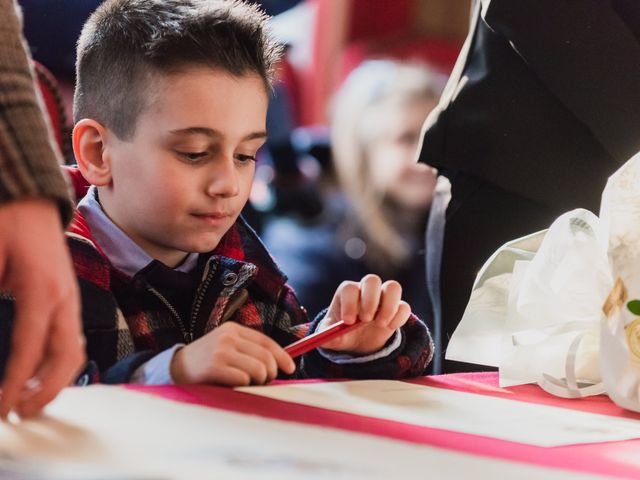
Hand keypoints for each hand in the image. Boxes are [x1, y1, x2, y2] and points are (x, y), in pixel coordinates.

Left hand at [0, 199, 84, 418]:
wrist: (29, 198)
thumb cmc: (6, 222)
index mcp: (42, 290)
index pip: (30, 350)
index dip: (15, 385)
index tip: (1, 411)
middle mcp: (64, 299)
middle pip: (66, 357)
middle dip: (44, 392)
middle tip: (16, 416)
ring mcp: (69, 298)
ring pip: (73, 351)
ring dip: (54, 381)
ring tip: (27, 402)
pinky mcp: (66, 299)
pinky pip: (68, 339)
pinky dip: (56, 364)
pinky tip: (36, 374)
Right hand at [170, 321, 295, 385]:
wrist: (174, 369)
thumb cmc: (206, 362)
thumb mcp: (227, 347)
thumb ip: (249, 351)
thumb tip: (280, 363)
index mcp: (233, 329)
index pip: (266, 341)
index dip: (282, 356)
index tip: (290, 368)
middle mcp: (228, 336)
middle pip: (265, 356)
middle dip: (270, 373)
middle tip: (263, 381)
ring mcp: (221, 350)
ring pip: (258, 368)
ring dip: (257, 381)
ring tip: (246, 383)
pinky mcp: (214, 366)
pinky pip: (243, 379)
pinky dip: (242, 386)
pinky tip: (232, 385)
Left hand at [319, 274, 410, 353]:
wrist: (359, 342)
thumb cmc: (342, 333)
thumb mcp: (332, 338)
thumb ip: (328, 338)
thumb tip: (328, 339)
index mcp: (347, 293)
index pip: (349, 288)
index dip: (349, 303)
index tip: (348, 321)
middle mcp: (366, 290)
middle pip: (372, 280)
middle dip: (370, 299)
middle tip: (366, 319)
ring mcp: (384, 297)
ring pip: (393, 287)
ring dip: (389, 306)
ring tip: (380, 324)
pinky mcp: (397, 309)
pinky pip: (404, 306)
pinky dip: (399, 318)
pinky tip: (389, 328)